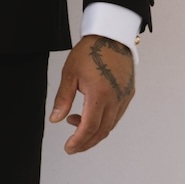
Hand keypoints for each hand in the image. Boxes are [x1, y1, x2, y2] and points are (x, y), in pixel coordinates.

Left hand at [50, 34, 135, 153]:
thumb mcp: (70, 74)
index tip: (69, 148)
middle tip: (73, 146)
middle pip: (102, 131)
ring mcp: (124, 97)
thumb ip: (63, 99)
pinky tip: (90, 114)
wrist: (112, 36)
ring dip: (94, 131)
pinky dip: (104, 121)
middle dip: (86, 142)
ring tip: (75, 123)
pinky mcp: (129, 94)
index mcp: (100, 95)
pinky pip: (117, 115)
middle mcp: (116, 99)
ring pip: (111, 125)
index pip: (89, 127)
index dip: (78, 141)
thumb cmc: (90, 51)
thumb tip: (55, 119)